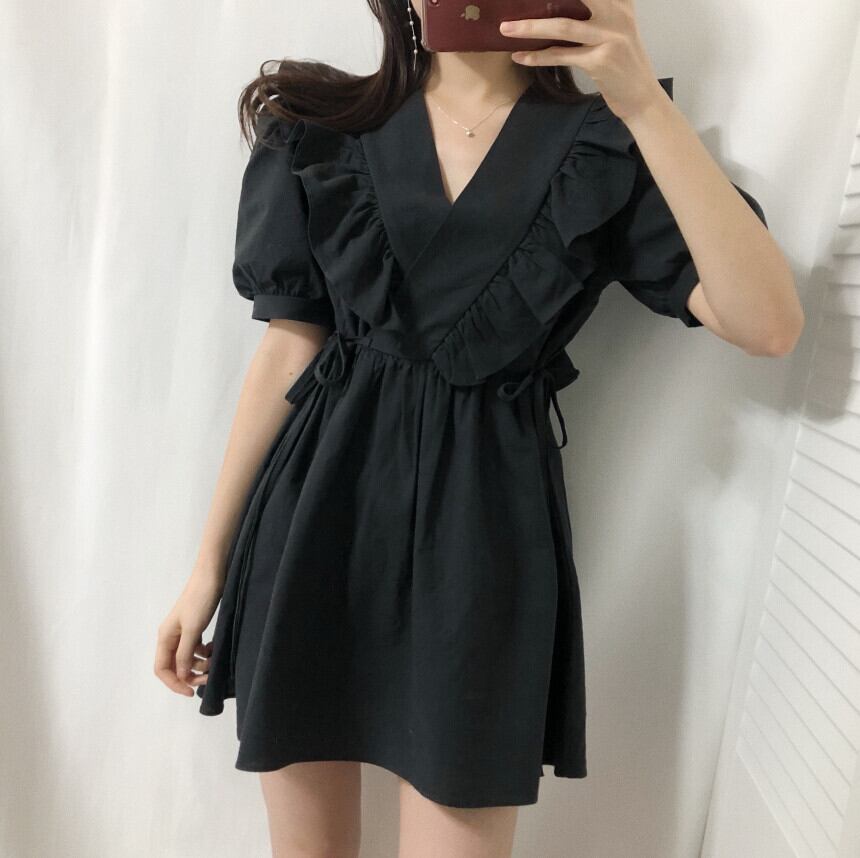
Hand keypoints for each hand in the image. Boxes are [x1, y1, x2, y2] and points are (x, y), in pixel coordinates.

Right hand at [154, 574, 221, 696]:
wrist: (213, 575)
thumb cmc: (200, 600)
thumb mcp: (192, 629)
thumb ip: (184, 653)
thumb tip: (181, 675)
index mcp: (165, 636)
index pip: (162, 669)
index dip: (174, 683)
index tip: (191, 692)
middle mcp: (171, 636)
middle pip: (175, 665)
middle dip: (190, 675)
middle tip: (208, 678)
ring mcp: (184, 631)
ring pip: (187, 658)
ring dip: (200, 664)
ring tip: (214, 661)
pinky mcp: (196, 626)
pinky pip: (197, 648)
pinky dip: (205, 653)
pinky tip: (215, 649)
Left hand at [499, 0, 668, 121]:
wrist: (642, 97)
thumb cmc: (623, 64)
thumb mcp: (619, 29)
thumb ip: (600, 12)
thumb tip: (563, 7)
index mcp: (621, 3)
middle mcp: (617, 15)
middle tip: (516, 0)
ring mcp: (609, 38)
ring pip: (562, 27)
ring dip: (529, 28)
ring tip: (506, 28)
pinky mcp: (599, 62)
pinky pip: (561, 56)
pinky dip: (537, 56)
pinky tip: (520, 56)